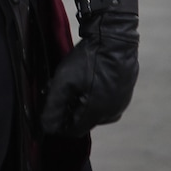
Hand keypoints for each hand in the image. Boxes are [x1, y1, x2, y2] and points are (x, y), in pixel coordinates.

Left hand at [40, 12, 138, 136]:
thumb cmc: (90, 60)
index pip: (73, 131)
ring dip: (80, 101)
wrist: (115, 40)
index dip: (59, 122)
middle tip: (58, 89)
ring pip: (94, 110)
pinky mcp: (125, 92)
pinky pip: (104, 101)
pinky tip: (86, 78)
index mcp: (97, 115)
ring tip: (72, 81)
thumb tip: (46, 127)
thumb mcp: (65, 81)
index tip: (50, 106)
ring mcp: (121, 103)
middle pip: (83, 120)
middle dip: (68, 108)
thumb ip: (54, 106)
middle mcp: (111, 114)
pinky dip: (93, 94)